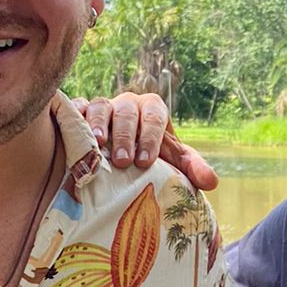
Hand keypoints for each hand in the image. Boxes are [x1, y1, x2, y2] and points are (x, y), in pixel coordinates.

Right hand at [71, 95, 217, 191]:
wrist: (121, 153)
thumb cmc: (149, 155)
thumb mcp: (172, 160)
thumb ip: (191, 167)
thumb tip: (212, 182)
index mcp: (152, 110)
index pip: (154, 116)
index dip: (150, 137)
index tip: (146, 161)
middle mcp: (127, 104)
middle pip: (126, 112)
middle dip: (125, 136)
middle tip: (124, 161)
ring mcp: (103, 106)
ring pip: (100, 107)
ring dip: (99, 125)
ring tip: (98, 146)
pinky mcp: (80, 111)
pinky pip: (76, 108)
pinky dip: (75, 117)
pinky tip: (73, 133)